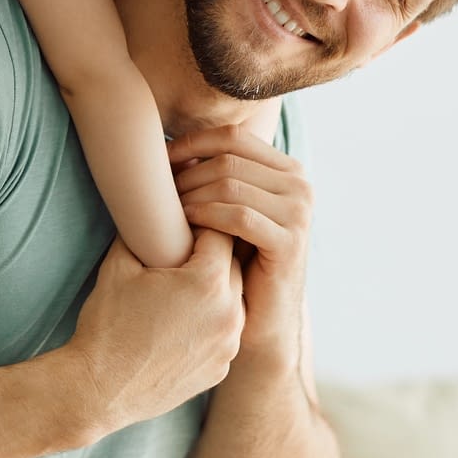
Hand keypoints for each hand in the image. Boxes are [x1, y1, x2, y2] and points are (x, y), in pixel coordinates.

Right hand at [69, 230, 244, 428]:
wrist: (98, 390)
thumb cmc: (106, 327)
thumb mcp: (118, 266)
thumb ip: (141, 232)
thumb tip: (150, 213)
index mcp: (208, 282)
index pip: (220, 234)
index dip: (200, 227)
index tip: (182, 230)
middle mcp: (229, 313)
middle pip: (234, 266)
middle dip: (212, 257)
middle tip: (181, 258)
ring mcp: (228, 345)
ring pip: (235, 301)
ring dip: (216, 292)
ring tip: (182, 294)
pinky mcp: (220, 369)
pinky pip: (226, 334)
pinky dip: (211, 325)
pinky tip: (182, 326)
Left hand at [168, 124, 312, 361]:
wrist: (260, 321)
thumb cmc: (236, 262)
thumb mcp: (229, 209)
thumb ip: (215, 175)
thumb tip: (167, 143)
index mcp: (287, 169)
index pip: (232, 137)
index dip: (190, 144)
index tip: (158, 163)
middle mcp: (300, 185)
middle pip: (228, 159)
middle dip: (186, 174)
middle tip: (157, 196)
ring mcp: (299, 212)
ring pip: (230, 184)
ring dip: (190, 196)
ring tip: (166, 214)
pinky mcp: (290, 242)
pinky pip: (238, 216)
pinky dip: (205, 217)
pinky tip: (183, 229)